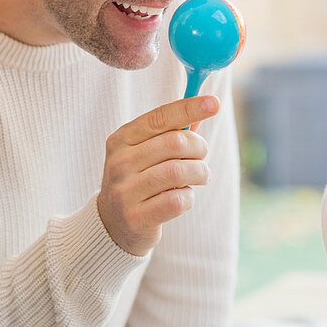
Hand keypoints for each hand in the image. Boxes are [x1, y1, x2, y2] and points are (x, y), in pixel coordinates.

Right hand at [96, 94, 218, 256]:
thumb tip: (204, 107)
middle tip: (202, 156)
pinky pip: (177, 201)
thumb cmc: (138, 179)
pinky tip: (184, 197)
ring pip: (178, 171)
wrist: (113, 224)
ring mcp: (125, 191)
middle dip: (199, 148)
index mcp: (121, 139)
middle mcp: (119, 162)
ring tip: (200, 176)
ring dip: (199, 173)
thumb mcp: (145, 151)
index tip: (214, 102)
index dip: (188, 108)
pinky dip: (189, 197)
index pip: (159, 117)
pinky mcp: (135, 217)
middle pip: (174, 143)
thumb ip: (171, 131)